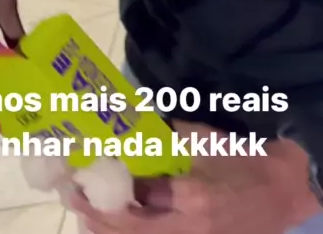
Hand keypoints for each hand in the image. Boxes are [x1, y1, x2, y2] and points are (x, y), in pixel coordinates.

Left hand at [71, 120, 320, 233]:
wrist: (280, 190)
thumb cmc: (242, 158)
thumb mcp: (203, 140)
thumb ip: (166, 138)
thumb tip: (131, 128)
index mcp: (190, 196)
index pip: (134, 203)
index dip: (102, 195)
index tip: (77, 179)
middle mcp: (186, 226)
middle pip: (128, 231)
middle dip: (95, 216)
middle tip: (71, 195)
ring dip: (106, 229)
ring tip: (83, 210)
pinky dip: (127, 233)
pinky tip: (110, 223)